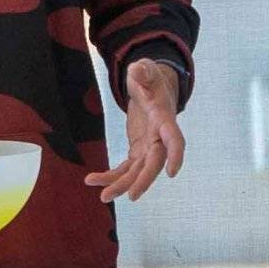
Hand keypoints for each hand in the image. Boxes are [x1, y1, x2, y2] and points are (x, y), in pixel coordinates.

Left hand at [89, 59, 185, 203]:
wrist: (151, 86)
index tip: (172, 173)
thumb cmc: (149, 77)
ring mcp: (149, 146)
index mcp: (163, 118)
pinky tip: (93, 180)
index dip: (175, 155)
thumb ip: (144, 71)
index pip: (173, 138)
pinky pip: (126, 168)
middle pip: (153, 163)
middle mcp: (159, 137)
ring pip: (138, 172)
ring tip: (103, 196)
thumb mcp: (146, 69)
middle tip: (131, 197)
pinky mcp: (138, 150)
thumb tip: (138, 70)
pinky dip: (111, 176)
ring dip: (122, 185)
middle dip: (143, 180)